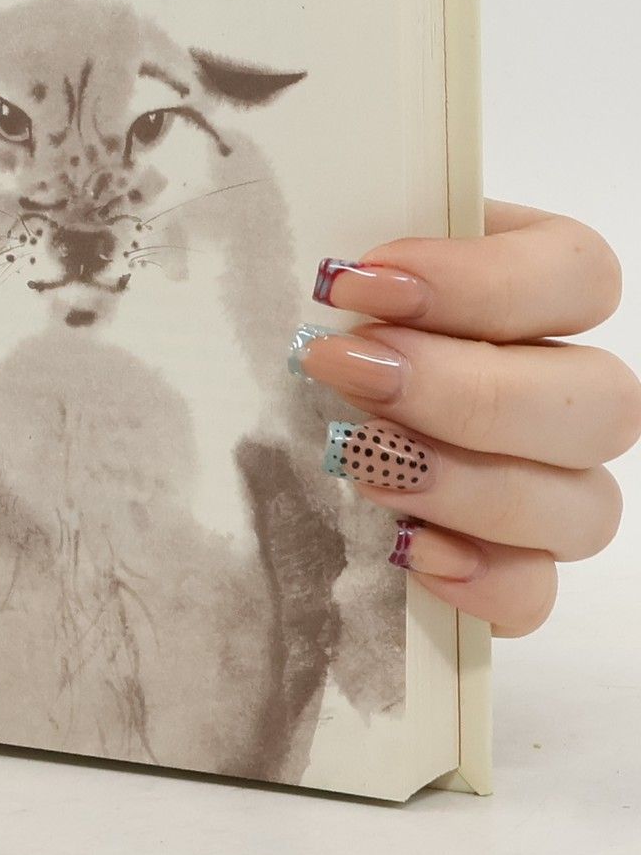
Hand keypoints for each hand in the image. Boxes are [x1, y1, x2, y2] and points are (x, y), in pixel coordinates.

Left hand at [296, 202, 636, 634]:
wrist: (254, 397)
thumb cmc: (304, 315)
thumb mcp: (327, 270)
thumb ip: (357, 263)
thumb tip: (336, 272)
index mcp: (530, 286)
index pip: (577, 273)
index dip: (481, 281)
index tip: (352, 282)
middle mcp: (559, 387)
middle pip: (601, 400)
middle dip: (466, 392)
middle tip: (346, 373)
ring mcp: (548, 484)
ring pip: (584, 506)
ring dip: (469, 486)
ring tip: (358, 459)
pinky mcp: (505, 563)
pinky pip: (535, 591)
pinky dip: (483, 580)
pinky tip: (410, 551)